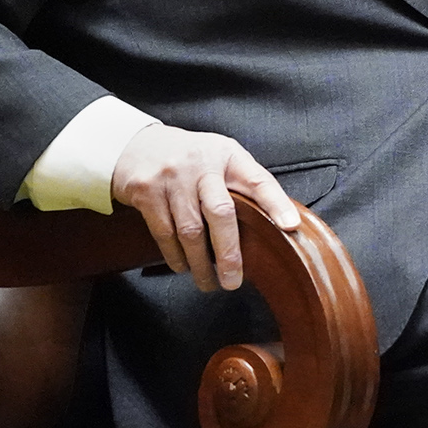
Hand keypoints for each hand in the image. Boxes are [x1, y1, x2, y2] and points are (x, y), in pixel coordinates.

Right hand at [110, 125, 300, 292]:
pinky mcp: (147, 191)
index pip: (258, 179)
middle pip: (221, 212)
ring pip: (190, 230)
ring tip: (209, 282)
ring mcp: (173, 178)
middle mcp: (202, 164)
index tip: (290, 226)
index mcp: (228, 155)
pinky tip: (184, 267)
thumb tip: (276, 221)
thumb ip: (243, 184)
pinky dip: (175, 256)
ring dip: (200, 263)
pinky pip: (164, 233)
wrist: (137, 145)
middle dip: (229, 252)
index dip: (276, 203)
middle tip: (233, 281)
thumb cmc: (191, 158)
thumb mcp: (221, 159)